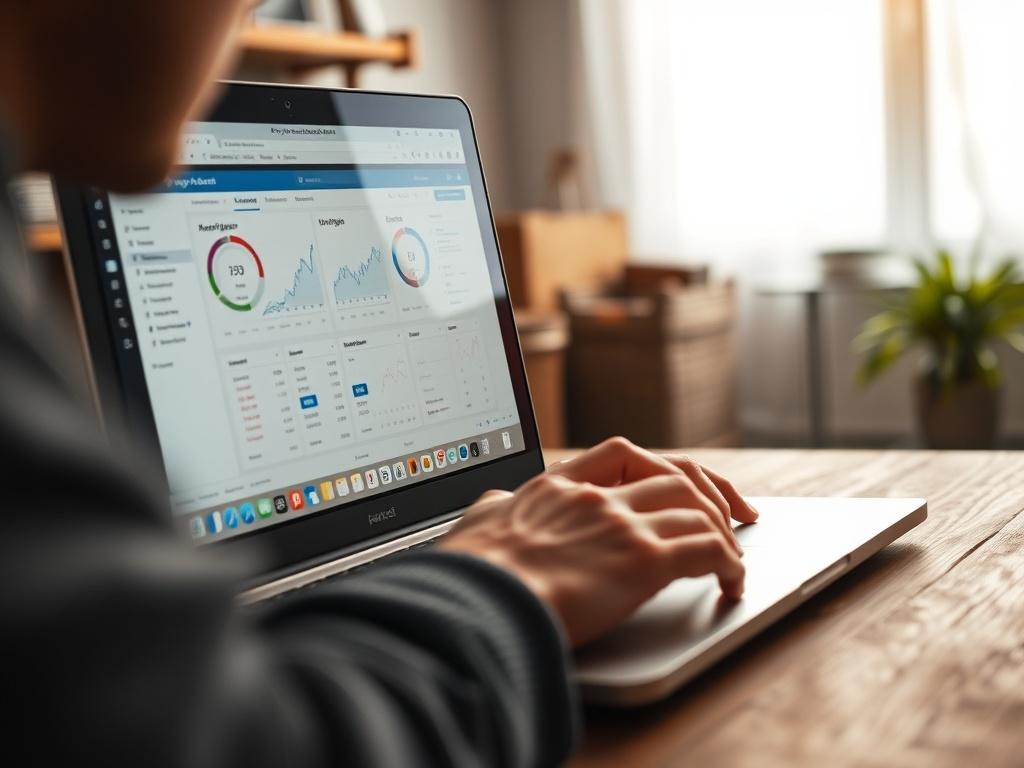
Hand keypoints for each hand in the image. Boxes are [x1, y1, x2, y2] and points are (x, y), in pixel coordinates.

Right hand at [439, 437, 756, 646]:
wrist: (475, 602)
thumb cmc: (469, 574)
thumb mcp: (476, 523)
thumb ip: (495, 508)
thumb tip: (496, 501)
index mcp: (557, 487)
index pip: (622, 454)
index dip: (660, 465)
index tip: (679, 481)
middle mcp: (596, 499)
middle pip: (674, 475)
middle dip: (713, 492)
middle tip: (736, 513)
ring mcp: (622, 527)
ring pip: (698, 511)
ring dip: (724, 534)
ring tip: (733, 560)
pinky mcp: (643, 562)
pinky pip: (708, 552)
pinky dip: (730, 565)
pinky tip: (732, 584)